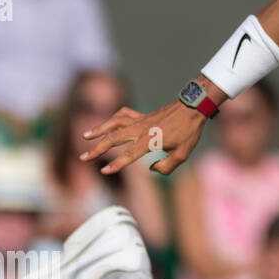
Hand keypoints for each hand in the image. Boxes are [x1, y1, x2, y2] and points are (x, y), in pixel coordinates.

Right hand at [81, 101, 206, 175]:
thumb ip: (166, 167)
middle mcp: (141, 129)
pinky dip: (113, 118)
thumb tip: (152, 168)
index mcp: (150, 141)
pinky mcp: (143, 115)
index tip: (103, 171)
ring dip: (99, 130)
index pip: (129, 155)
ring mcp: (140, 120)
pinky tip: (107, 123)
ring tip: (85, 136)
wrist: (194, 107)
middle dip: (97, 149)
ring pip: (114, 124)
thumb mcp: (183, 154)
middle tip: (83, 157)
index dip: (116, 165)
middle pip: (114, 139)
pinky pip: (124, 114)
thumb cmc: (190, 131)